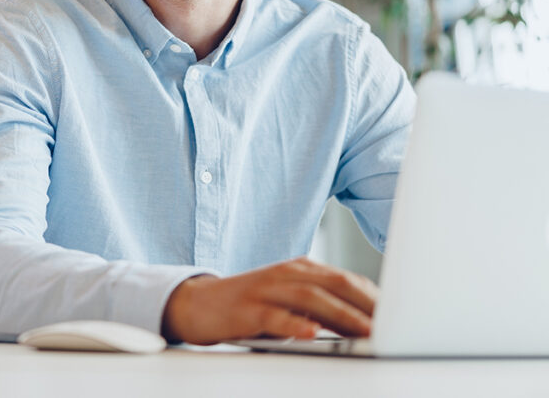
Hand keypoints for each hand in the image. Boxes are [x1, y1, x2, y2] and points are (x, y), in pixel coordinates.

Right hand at [161, 257, 377, 344]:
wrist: (198, 303)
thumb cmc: (251, 305)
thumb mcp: (289, 299)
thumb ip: (322, 305)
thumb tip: (366, 323)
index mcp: (301, 268)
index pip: (348, 279)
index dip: (376, 298)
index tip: (403, 317)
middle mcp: (286, 273)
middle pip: (335, 284)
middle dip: (368, 306)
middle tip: (394, 326)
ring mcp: (266, 289)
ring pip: (311, 298)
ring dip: (342, 316)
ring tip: (367, 332)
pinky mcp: (246, 309)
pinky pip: (274, 316)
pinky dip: (295, 324)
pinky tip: (311, 333)